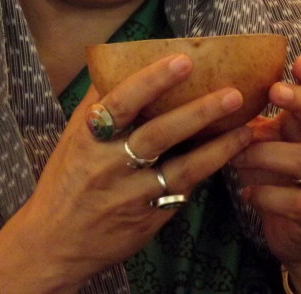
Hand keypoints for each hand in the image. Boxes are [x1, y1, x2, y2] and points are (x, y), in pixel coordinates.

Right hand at [0, 54, 251, 293]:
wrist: (54, 241)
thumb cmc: (66, 177)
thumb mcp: (74, 135)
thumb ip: (99, 100)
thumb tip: (121, 58)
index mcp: (90, 136)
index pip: (122, 102)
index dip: (152, 80)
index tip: (183, 60)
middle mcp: (110, 165)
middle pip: (158, 134)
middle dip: (198, 113)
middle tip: (233, 93)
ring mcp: (131, 195)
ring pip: (180, 169)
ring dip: (217, 148)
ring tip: (247, 128)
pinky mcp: (147, 219)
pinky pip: (182, 192)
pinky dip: (206, 172)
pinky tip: (229, 154)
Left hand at [232, 57, 300, 293]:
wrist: (298, 235)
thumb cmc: (272, 177)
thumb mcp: (260, 143)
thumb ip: (248, 119)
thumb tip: (208, 89)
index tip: (299, 61)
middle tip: (276, 91)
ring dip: (266, 154)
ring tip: (237, 157)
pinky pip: (299, 200)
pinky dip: (268, 194)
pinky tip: (247, 193)